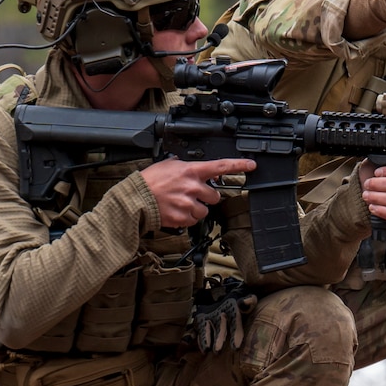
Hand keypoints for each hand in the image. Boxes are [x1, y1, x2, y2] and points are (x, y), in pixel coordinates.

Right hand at [141, 158, 255, 227]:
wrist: (135, 199)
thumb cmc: (149, 182)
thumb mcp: (168, 165)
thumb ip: (185, 167)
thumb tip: (194, 168)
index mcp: (190, 171)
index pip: (220, 166)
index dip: (238, 165)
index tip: (251, 166)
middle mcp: (192, 187)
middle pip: (215, 195)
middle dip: (206, 196)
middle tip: (191, 195)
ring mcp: (188, 204)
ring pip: (205, 210)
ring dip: (196, 208)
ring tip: (180, 203)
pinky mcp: (183, 218)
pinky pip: (193, 220)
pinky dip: (187, 218)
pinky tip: (176, 211)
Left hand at [362, 162, 385, 224]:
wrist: (374, 195)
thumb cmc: (379, 179)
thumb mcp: (379, 164)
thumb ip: (381, 160)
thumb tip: (377, 160)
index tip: (377, 172)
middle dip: (378, 184)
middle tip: (368, 184)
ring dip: (376, 197)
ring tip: (366, 195)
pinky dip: (381, 210)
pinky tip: (372, 207)